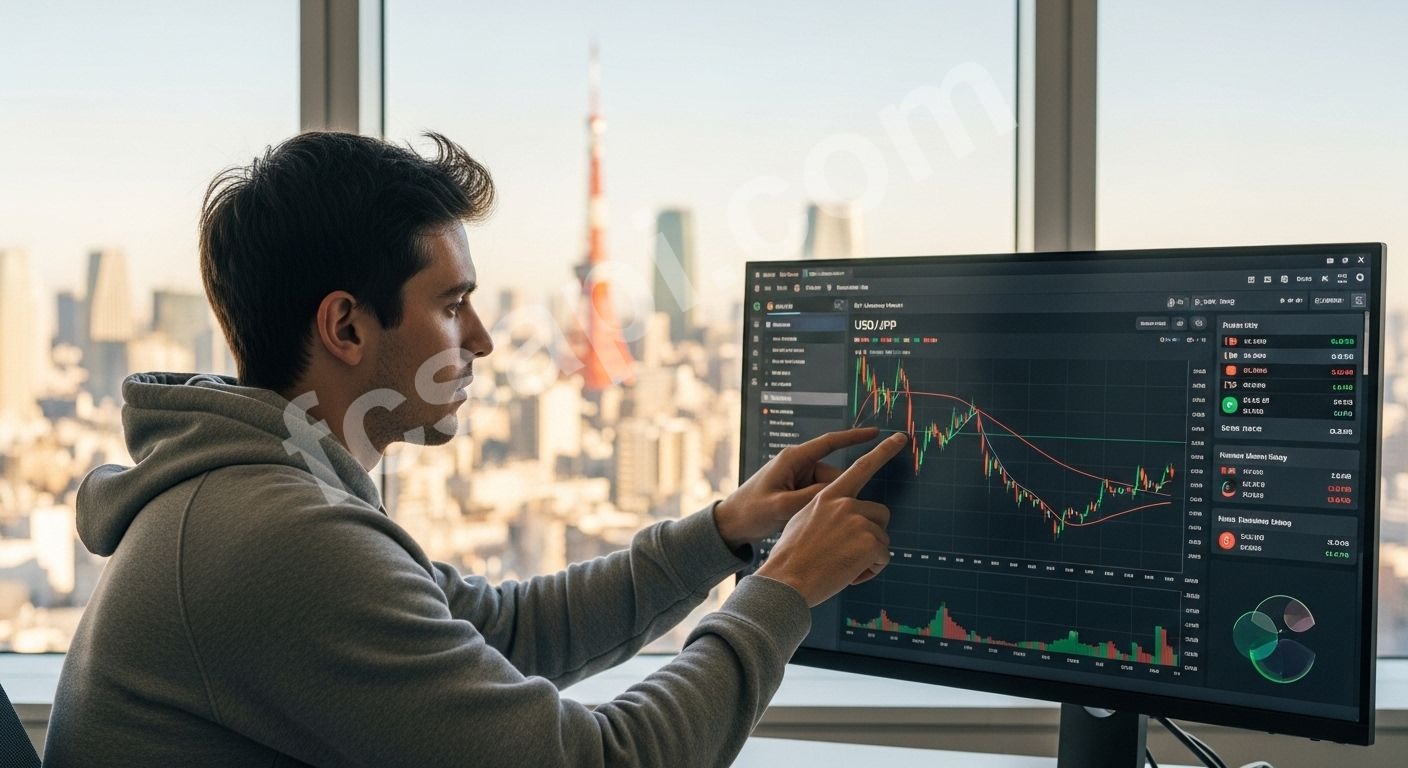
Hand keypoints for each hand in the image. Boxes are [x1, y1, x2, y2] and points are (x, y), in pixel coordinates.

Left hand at [714, 427, 884, 549]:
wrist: (731, 524)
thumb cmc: (751, 512)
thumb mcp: (782, 507)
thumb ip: (812, 498)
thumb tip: (840, 493)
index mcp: (793, 459)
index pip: (830, 442)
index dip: (855, 437)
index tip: (876, 432)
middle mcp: (797, 464)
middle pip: (833, 475)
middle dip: (834, 496)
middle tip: (816, 516)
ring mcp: (798, 476)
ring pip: (828, 489)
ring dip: (823, 505)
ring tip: (801, 519)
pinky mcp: (797, 489)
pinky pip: (819, 496)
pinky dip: (818, 507)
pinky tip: (804, 520)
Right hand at [754, 432, 906, 606]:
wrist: (785, 581)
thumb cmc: (791, 559)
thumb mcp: (802, 522)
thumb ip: (827, 513)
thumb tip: (847, 519)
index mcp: (828, 496)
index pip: (861, 468)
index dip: (882, 452)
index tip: (899, 438)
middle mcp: (845, 503)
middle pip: (880, 514)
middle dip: (872, 534)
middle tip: (849, 553)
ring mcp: (859, 521)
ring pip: (882, 538)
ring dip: (870, 555)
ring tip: (844, 566)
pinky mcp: (870, 541)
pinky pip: (884, 558)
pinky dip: (871, 570)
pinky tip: (849, 575)